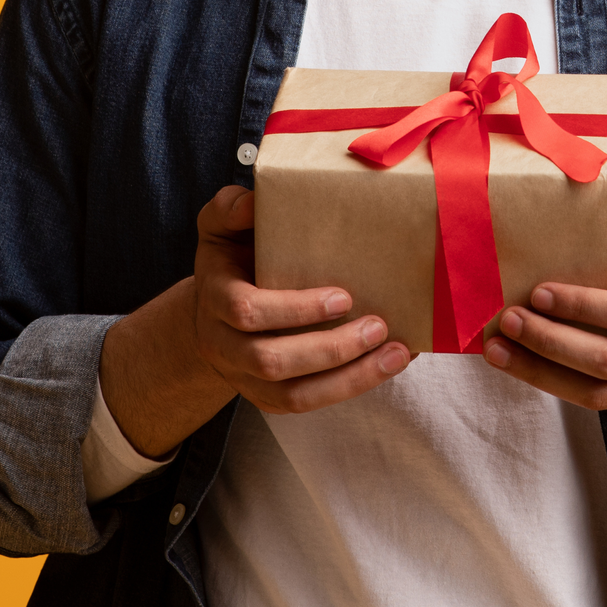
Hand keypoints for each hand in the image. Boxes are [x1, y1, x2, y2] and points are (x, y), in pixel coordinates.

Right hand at [191, 185, 412, 413]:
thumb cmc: (230, 258)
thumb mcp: (221, 226)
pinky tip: (386, 367)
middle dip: (330, 348)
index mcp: (216, 298)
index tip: (344, 296)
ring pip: (293, 396)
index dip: (294, 309)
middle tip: (378, 326)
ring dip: (349, 379)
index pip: (247, 312)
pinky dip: (348, 389)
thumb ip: (231, 208)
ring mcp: (245, 378)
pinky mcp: (267, 397)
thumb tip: (253, 202)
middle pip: (271, 361)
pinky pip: (305, 404)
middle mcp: (224, 345)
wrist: (211, 312)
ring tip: (395, 354)